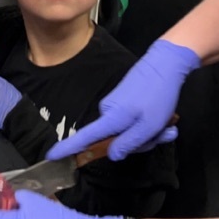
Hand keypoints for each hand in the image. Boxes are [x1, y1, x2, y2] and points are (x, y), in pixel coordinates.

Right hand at [47, 38, 198, 162]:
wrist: (166, 63)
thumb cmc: (157, 95)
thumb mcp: (148, 126)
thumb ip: (128, 144)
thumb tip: (111, 155)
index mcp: (110, 118)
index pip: (85, 137)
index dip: (69, 148)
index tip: (52, 155)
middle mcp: (109, 112)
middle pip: (117, 140)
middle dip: (141, 142)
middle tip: (161, 134)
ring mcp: (117, 106)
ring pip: (130, 132)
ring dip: (150, 134)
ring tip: (167, 126)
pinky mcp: (126, 101)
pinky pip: (135, 121)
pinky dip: (151, 124)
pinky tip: (166, 120)